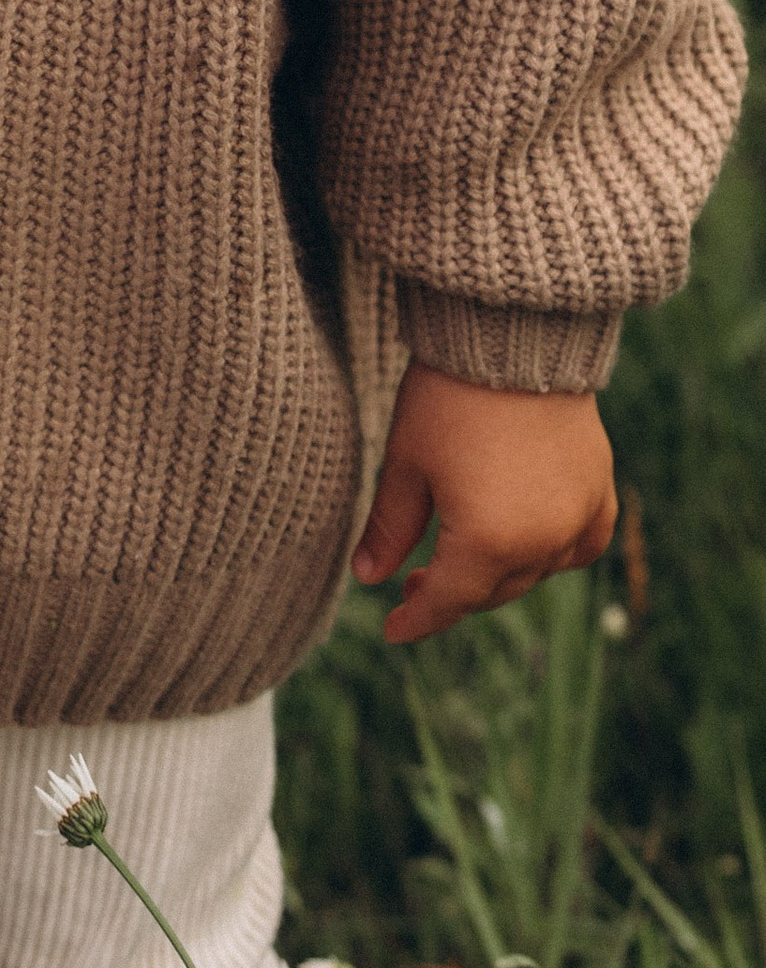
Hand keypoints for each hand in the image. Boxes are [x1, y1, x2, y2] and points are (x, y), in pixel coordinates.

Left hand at [352, 359, 616, 646]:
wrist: (514, 337)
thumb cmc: (448, 397)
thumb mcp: (407, 463)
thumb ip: (390, 528)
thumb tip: (368, 578)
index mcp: (489, 542)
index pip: (449, 601)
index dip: (417, 619)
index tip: (392, 630)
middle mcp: (543, 541)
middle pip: (492, 590)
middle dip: (453, 593)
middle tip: (415, 583)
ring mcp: (578, 517)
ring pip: (535, 571)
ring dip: (499, 574)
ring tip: (462, 559)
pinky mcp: (599, 489)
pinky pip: (581, 543)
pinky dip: (554, 552)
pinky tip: (528, 543)